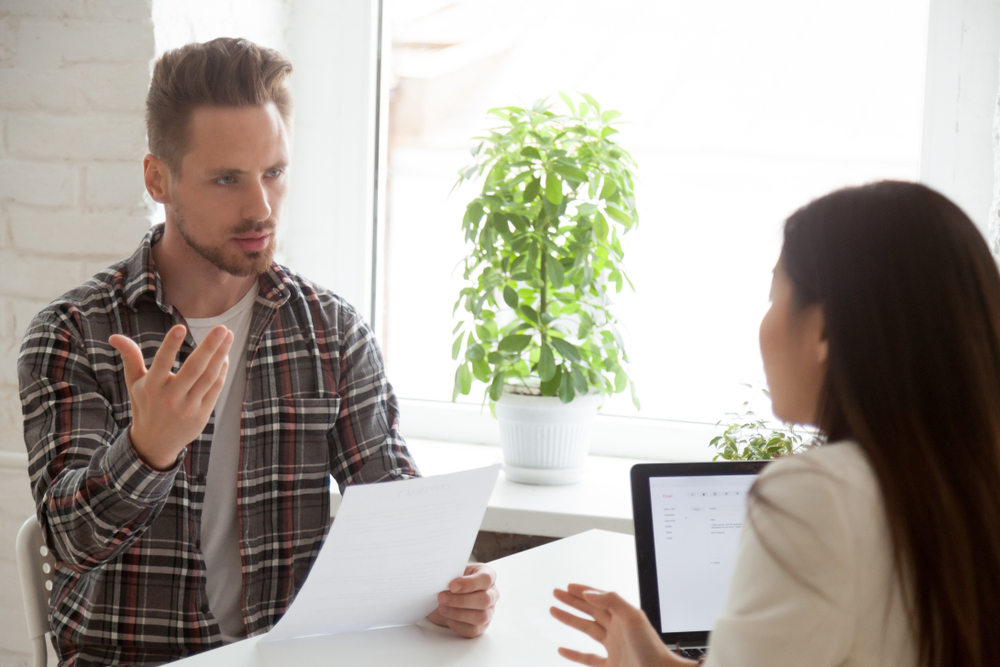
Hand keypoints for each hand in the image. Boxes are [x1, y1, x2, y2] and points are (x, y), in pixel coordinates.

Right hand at [109, 324, 233, 469]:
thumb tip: (114, 336)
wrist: (155, 443)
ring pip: (209, 377)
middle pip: (194, 369)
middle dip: (209, 347)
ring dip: (221, 355)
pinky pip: (215, 388)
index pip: (161, 363)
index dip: (170, 345)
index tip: (180, 327)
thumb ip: (130, 357)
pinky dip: (222, 371)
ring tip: (228, 336)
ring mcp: (188, 407)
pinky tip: (225, 355)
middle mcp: (170, 397)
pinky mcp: (202, 414)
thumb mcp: (134, 382)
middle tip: (222, 328)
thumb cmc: (145, 404)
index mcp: (151, 387)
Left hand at [428, 563, 498, 637]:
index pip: (486, 579)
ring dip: (457, 613)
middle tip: (442, 598)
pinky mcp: (481, 626)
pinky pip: (472, 630)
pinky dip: (457, 624)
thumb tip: (442, 581)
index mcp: (488, 575)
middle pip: (484, 600)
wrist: (449, 595)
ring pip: (481, 617)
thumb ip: (452, 575)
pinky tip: (447, 617)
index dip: (469, 583)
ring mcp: (489, 612)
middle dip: (460, 600)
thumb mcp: (454, 571)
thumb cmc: (454, 580)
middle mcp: (492, 594)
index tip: (451, 586)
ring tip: (442, 608)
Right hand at [551, 584, 694, 666]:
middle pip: (590, 610)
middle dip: (572, 601)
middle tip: (556, 593)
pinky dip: (574, 654)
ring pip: (586, 630)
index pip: (599, 598)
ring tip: (554, 611)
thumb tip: (589, 593)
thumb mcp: (632, 616)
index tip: (568, 586)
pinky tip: (561, 649)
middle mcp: (617, 629)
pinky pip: (588, 658)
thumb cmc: (650, 646)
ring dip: (570, 620)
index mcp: (622, 615)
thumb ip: (612, 601)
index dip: (583, 591)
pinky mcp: (610, 666)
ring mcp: (613, 648)